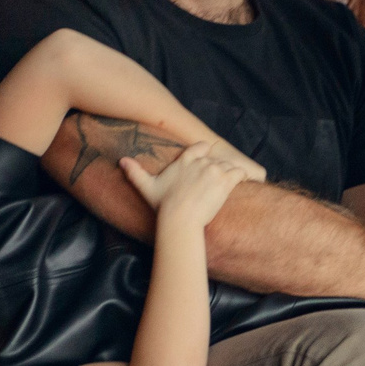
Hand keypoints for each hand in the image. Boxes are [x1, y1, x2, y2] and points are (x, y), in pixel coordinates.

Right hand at [121, 144, 251, 227]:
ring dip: (230, 175)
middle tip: (218, 184)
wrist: (180, 218)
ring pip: (229, 166)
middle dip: (218, 170)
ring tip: (228, 187)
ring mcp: (214, 169)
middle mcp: (201, 161)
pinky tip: (242, 184)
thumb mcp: (147, 187)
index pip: (201, 147)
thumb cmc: (163, 205)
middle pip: (216, 159)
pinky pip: (240, 173)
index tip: (207, 161)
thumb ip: (135, 172)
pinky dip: (243, 178)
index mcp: (185, 160)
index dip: (206, 153)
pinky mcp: (226, 180)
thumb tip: (121, 160)